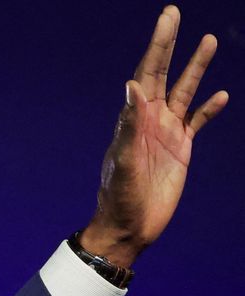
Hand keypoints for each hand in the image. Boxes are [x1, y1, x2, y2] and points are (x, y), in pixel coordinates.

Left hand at [82, 5, 228, 267]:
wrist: (129, 227)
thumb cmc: (120, 198)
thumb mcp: (124, 161)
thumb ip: (129, 126)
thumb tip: (131, 86)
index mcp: (134, 119)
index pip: (147, 73)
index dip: (157, 45)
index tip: (168, 18)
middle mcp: (150, 120)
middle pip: (163, 73)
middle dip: (170, 44)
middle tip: (174, 14)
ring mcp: (167, 132)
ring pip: (185, 91)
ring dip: (196, 67)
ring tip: (209, 40)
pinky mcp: (181, 149)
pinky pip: (198, 121)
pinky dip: (210, 107)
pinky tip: (222, 94)